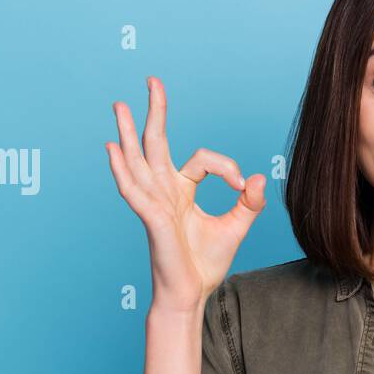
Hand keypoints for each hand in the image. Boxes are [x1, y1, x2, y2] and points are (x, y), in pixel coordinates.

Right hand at [106, 76, 266, 314]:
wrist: (192, 293)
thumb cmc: (205, 263)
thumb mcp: (236, 226)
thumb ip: (249, 202)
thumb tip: (260, 178)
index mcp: (182, 190)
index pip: (202, 159)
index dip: (228, 168)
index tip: (245, 187)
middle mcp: (164, 191)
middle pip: (155, 143)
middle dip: (155, 111)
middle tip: (152, 80)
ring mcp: (154, 203)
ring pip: (138, 160)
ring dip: (127, 133)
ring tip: (119, 105)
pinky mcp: (151, 218)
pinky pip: (135, 191)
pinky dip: (122, 170)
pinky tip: (113, 150)